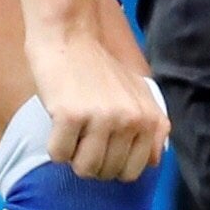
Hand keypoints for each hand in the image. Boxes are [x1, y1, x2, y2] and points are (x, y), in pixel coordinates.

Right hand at [29, 29, 169, 182]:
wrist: (70, 36)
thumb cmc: (99, 68)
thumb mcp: (138, 93)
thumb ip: (152, 126)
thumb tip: (155, 162)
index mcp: (149, 118)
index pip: (132, 171)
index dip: (112, 165)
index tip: (101, 146)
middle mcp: (130, 120)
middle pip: (107, 173)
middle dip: (91, 161)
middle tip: (83, 135)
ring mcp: (101, 119)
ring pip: (84, 169)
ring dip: (72, 156)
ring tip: (71, 130)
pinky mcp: (71, 116)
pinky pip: (59, 154)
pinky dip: (54, 145)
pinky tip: (58, 123)